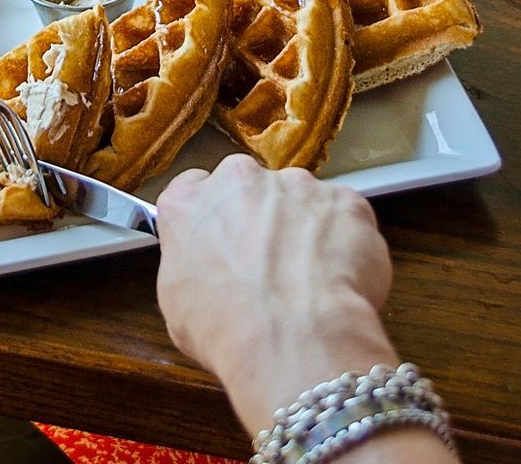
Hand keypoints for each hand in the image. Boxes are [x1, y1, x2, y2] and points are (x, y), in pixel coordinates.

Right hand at [157, 155, 397, 435]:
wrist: (293, 340)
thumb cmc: (228, 331)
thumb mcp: (174, 305)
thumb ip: (188, 265)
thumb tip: (204, 270)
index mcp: (189, 202)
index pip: (195, 189)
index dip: (214, 218)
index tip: (224, 239)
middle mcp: (240, 180)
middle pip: (251, 188)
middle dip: (260, 217)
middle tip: (270, 265)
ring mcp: (296, 185)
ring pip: (301, 199)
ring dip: (304, 228)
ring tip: (310, 280)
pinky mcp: (343, 200)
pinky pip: (345, 216)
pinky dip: (346, 241)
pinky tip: (340, 280)